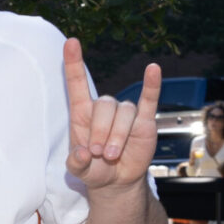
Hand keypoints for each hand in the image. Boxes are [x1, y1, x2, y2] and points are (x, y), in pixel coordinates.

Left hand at [64, 39, 158, 190]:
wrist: (116, 181)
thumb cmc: (93, 169)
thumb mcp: (78, 170)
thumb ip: (75, 163)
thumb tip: (83, 154)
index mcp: (82, 113)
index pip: (77, 83)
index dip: (73, 63)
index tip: (70, 42)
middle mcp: (103, 109)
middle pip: (103, 105)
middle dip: (100, 131)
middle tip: (99, 152)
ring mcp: (125, 113)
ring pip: (123, 112)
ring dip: (117, 135)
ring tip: (112, 155)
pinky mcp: (145, 120)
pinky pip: (149, 99)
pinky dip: (152, 84)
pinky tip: (153, 69)